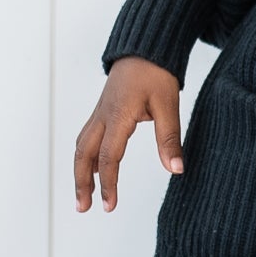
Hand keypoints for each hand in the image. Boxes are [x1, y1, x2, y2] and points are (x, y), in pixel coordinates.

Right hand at [75, 57, 184, 212]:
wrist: (143, 48)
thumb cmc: (156, 74)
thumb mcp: (168, 105)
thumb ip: (169, 138)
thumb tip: (175, 169)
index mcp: (118, 115)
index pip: (108, 156)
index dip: (108, 183)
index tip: (110, 205)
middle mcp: (102, 115)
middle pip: (83, 154)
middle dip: (81, 183)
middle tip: (84, 208)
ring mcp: (99, 113)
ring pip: (81, 146)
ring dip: (80, 172)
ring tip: (83, 197)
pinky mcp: (101, 111)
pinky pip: (86, 137)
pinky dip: (85, 157)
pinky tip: (90, 170)